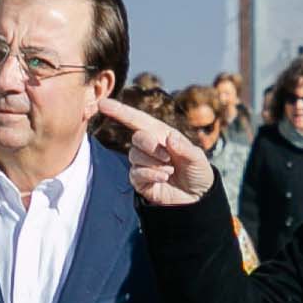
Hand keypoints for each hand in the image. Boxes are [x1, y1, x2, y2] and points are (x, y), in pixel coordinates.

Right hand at [87, 93, 216, 207]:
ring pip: (135, 156)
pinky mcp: (140, 181)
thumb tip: (169, 138)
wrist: (197, 199)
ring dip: (153, 162)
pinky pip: (136, 173)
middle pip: (137, 138)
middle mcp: (149, 147)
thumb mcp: (198, 158)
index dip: (120, 111)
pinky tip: (164, 178)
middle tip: (167, 157)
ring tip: (170, 171)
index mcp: (161, 134)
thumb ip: (185, 148)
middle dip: (150, 145)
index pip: (137, 120)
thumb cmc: (198, 173)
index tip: (103, 104)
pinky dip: (151, 174)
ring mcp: (143, 164)